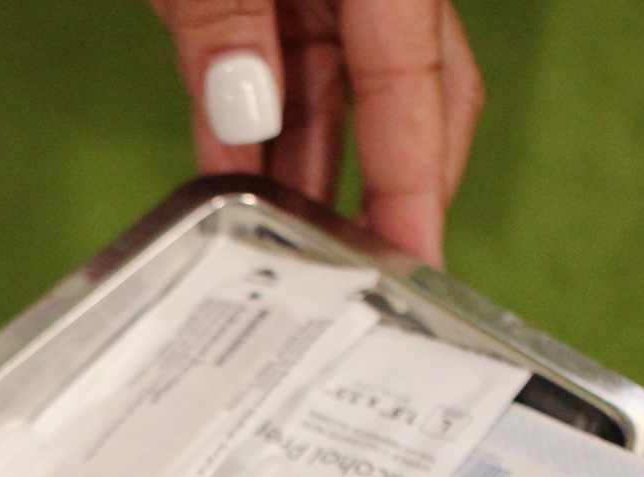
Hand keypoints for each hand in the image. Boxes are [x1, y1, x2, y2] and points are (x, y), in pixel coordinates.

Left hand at [150, 0, 484, 266]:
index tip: (414, 268)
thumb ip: (226, 20)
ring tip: (280, 254)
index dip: (417, 189)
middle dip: (382, 197)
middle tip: (354, 283)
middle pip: (401, 103)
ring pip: (327, 98)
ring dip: (302, 177)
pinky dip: (250, 132)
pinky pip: (271, 71)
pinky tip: (232, 189)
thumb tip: (246, 114)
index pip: (416, 90)